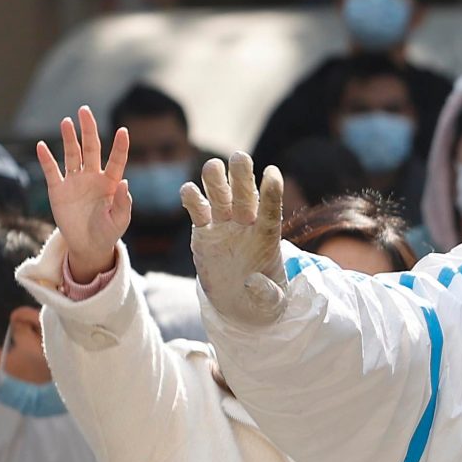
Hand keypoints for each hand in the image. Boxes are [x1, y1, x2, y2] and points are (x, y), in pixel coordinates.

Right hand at [36, 107, 132, 283]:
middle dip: (88, 130)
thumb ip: (123, 203)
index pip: (116, 160)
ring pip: (72, 154)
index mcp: (110, 183)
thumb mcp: (119, 220)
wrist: (88, 246)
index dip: (120, 147)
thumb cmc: (108, 232)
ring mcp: (74, 181)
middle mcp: (92, 177)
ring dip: (69, 139)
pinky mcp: (58, 190)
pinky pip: (51, 171)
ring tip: (66, 122)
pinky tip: (41, 146)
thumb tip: (125, 183)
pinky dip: (46, 159)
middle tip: (85, 111)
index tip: (124, 131)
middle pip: (91, 148)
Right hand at [184, 153, 289, 328]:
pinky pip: (197, 210)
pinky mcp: (204, 231)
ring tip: (212, 167)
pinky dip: (192, 199)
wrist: (239, 304)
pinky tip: (188, 191)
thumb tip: (254, 281)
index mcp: (267, 237)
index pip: (270, 211)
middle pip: (243, 195)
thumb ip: (267, 294)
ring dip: (215, 180)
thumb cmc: (263, 302)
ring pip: (219, 196)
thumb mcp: (270, 304)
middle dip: (241, 176)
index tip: (273, 173)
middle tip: (239, 156)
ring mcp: (224, 225)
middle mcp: (245, 225)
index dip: (271, 193)